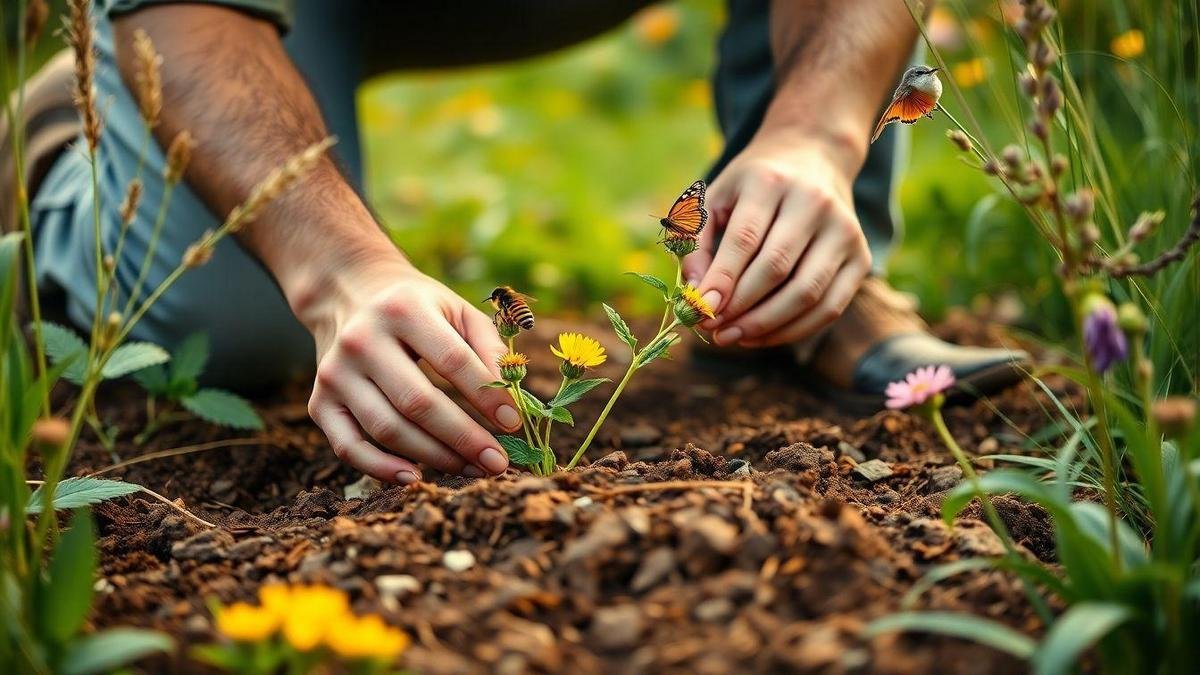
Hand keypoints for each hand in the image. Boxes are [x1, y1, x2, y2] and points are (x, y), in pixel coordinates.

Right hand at [304, 257, 521, 482]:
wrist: (349, 294)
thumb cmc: (418, 308)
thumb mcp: (457, 310)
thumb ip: (489, 348)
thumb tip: (511, 401)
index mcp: (403, 309)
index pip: (451, 360)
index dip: (486, 396)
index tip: (513, 424)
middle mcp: (362, 339)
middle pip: (418, 402)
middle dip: (464, 438)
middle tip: (497, 462)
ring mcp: (334, 373)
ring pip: (387, 429)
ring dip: (434, 457)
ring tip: (471, 469)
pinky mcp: (319, 401)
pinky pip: (348, 447)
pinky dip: (380, 469)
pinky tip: (415, 478)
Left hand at [683, 133, 871, 346]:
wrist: (814, 157)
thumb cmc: (753, 186)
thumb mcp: (715, 197)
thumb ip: (695, 243)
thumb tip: (696, 296)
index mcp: (770, 181)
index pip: (745, 238)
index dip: (722, 280)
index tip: (700, 311)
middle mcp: (814, 202)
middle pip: (776, 268)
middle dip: (740, 307)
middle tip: (712, 329)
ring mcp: (844, 230)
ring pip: (806, 293)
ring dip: (765, 325)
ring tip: (732, 337)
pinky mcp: (860, 257)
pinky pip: (830, 307)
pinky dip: (793, 330)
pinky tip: (761, 336)